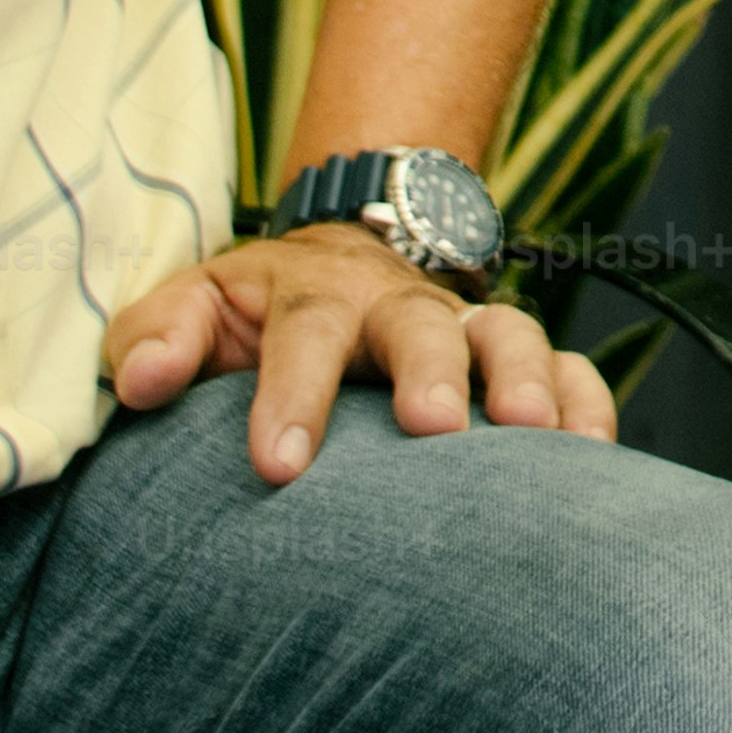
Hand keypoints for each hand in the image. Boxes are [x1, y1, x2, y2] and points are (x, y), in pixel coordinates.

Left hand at [99, 221, 615, 484]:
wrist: (337, 267)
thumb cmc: (255, 317)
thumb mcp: (193, 308)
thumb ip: (154, 338)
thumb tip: (138, 383)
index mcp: (311, 294)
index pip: (302, 334)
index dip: (292, 395)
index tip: (278, 464)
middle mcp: (397, 306)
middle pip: (420, 325)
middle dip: (429, 374)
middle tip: (431, 428)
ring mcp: (464, 328)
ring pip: (510, 334)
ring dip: (523, 381)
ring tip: (532, 436)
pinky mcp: (515, 361)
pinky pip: (571, 373)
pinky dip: (586, 407)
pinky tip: (593, 461)